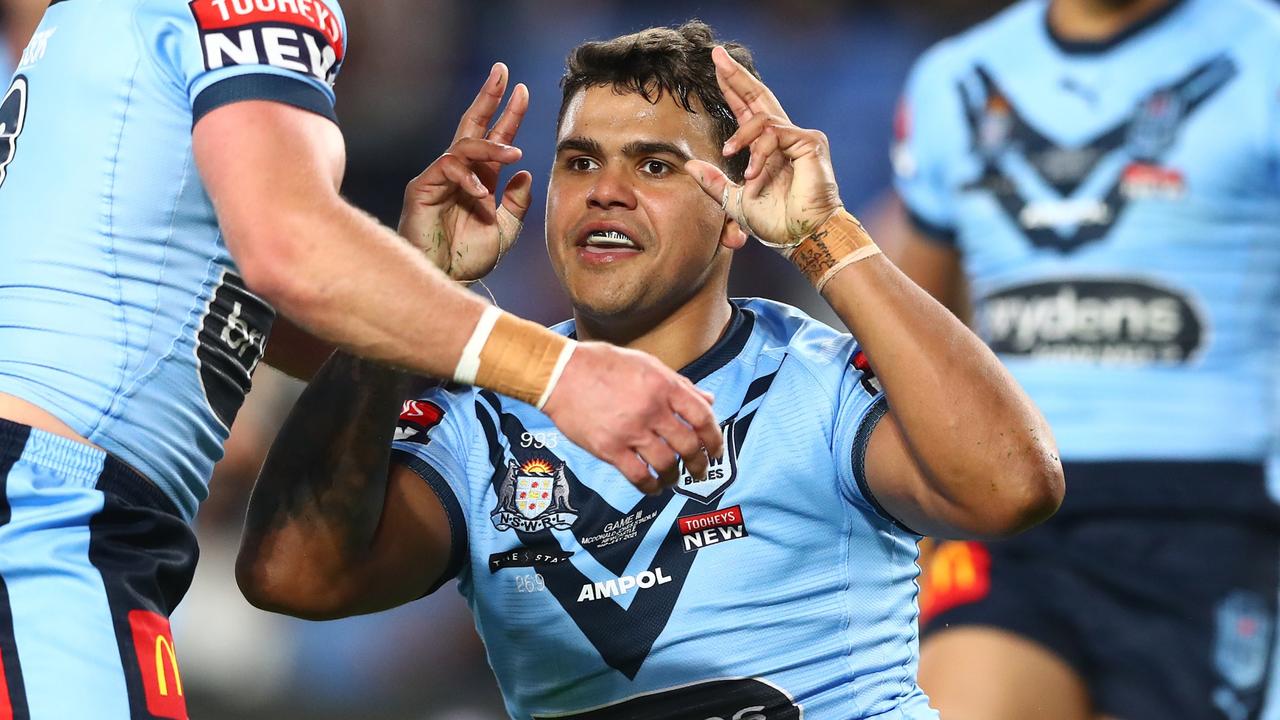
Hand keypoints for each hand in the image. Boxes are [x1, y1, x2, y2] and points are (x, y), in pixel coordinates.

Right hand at [398, 63, 532, 281]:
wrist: (446, 282)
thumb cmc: (468, 259)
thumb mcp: (504, 230)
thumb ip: (516, 203)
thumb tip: (523, 173)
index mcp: (479, 179)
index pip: (494, 138)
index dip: (508, 114)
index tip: (523, 91)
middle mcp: (458, 174)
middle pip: (472, 126)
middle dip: (488, 98)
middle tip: (502, 74)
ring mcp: (438, 178)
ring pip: (464, 146)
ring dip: (491, 146)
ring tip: (513, 153)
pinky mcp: (422, 189)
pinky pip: (448, 169)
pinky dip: (469, 179)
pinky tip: (482, 195)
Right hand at [541, 344, 722, 494]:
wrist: (560, 373)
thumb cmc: (602, 365)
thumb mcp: (647, 364)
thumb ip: (680, 385)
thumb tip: (708, 400)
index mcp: (664, 386)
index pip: (702, 417)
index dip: (715, 438)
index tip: (715, 450)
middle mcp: (652, 409)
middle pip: (688, 445)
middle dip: (699, 463)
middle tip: (700, 471)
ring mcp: (631, 431)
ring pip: (666, 464)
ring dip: (675, 476)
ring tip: (674, 479)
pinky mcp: (609, 449)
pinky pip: (638, 475)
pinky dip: (651, 486)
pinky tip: (653, 487)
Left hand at [685, 46, 842, 250]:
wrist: (801, 237)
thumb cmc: (776, 222)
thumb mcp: (735, 200)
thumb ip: (715, 182)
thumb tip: (690, 165)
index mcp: (769, 146)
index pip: (748, 109)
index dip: (733, 88)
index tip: (717, 67)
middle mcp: (786, 136)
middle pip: (758, 95)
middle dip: (736, 75)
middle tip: (717, 55)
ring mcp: (800, 137)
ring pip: (762, 118)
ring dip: (741, 136)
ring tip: (732, 154)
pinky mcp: (810, 143)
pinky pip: (775, 135)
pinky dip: (759, 153)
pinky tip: (753, 174)